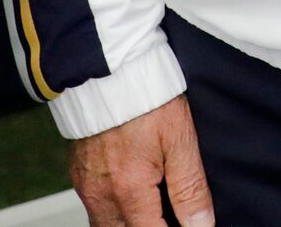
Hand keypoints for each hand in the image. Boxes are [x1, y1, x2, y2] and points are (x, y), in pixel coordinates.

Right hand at [68, 94, 213, 226]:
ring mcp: (86, 185)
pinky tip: (134, 196)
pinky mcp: (79, 174)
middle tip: (172, 216)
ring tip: (154, 209)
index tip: (187, 225)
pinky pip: (95, 207)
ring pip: (106, 225)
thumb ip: (190, 188)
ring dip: (130, 223)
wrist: (110, 68)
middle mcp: (101, 194)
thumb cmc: (146, 98)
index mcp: (129, 190)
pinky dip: (114, 210)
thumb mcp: (180, 141)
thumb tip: (201, 225)